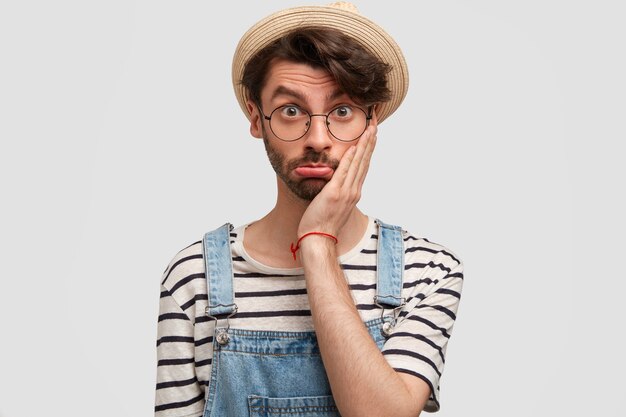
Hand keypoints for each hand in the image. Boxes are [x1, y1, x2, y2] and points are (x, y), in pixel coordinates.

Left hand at [297, 110, 377, 237]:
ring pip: (358, 164)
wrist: (318, 239)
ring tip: (370, 130)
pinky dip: (349, 159)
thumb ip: (336, 192)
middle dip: (370, 142)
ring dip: (364, 146)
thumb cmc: (322, 224)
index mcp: (353, 193)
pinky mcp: (334, 194)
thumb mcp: (332, 205)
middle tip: (375, 125)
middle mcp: (353, 191)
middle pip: (365, 162)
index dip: (368, 150)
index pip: (363, 166)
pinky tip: (353, 147)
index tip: (372, 135)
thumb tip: (333, 183)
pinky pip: (343, 173)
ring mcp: (345, 192)